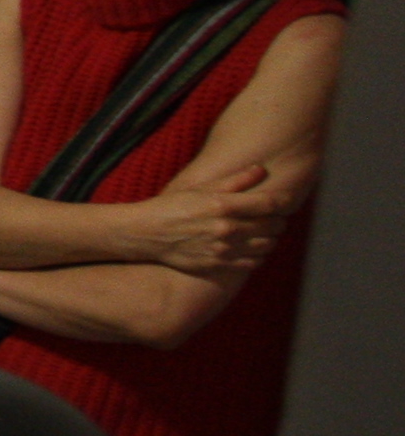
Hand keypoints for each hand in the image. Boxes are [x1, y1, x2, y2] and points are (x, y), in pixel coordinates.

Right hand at [130, 163, 297, 279]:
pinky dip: (259, 254)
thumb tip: (261, 170)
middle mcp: (228, 229)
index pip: (270, 204)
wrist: (147, 234)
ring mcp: (225, 250)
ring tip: (262, 231)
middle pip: (274, 225)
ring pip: (268, 245)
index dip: (285, 200)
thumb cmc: (173, 206)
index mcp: (223, 205)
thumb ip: (235, 180)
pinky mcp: (220, 265)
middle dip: (277, 219)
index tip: (288, 198)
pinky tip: (251, 246)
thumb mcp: (201, 188)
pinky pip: (254, 262)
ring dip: (271, 237)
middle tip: (271, 215)